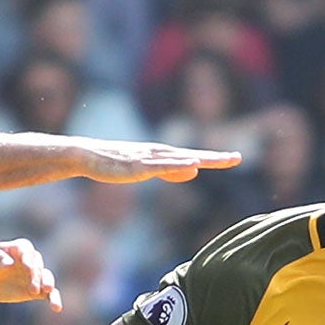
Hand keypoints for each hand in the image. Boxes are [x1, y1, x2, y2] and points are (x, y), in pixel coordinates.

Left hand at [0, 238, 59, 310]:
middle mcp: (31, 260)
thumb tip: (9, 264)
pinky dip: (54, 299)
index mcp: (20, 248)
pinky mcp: (36, 291)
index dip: (28, 260)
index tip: (27, 269)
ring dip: (49, 284)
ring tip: (48, 291)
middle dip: (37, 276)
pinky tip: (57, 308)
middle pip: (38, 266)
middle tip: (33, 288)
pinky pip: (48, 294)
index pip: (27, 252)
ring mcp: (35, 276)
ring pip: (47, 278)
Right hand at [78, 140, 241, 184]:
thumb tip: (194, 171)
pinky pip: (160, 166)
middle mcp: (159, 154)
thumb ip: (172, 170)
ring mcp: (148, 159)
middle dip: (215, 158)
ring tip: (221, 161)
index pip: (194, 157)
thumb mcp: (148, 168)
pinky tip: (192, 164)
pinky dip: (177, 164)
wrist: (87, 155)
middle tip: (237, 158)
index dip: (215, 158)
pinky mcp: (137, 166)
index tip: (235, 158)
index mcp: (163, 155)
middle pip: (192, 156)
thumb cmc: (115, 162)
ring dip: (201, 159)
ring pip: (180, 159)